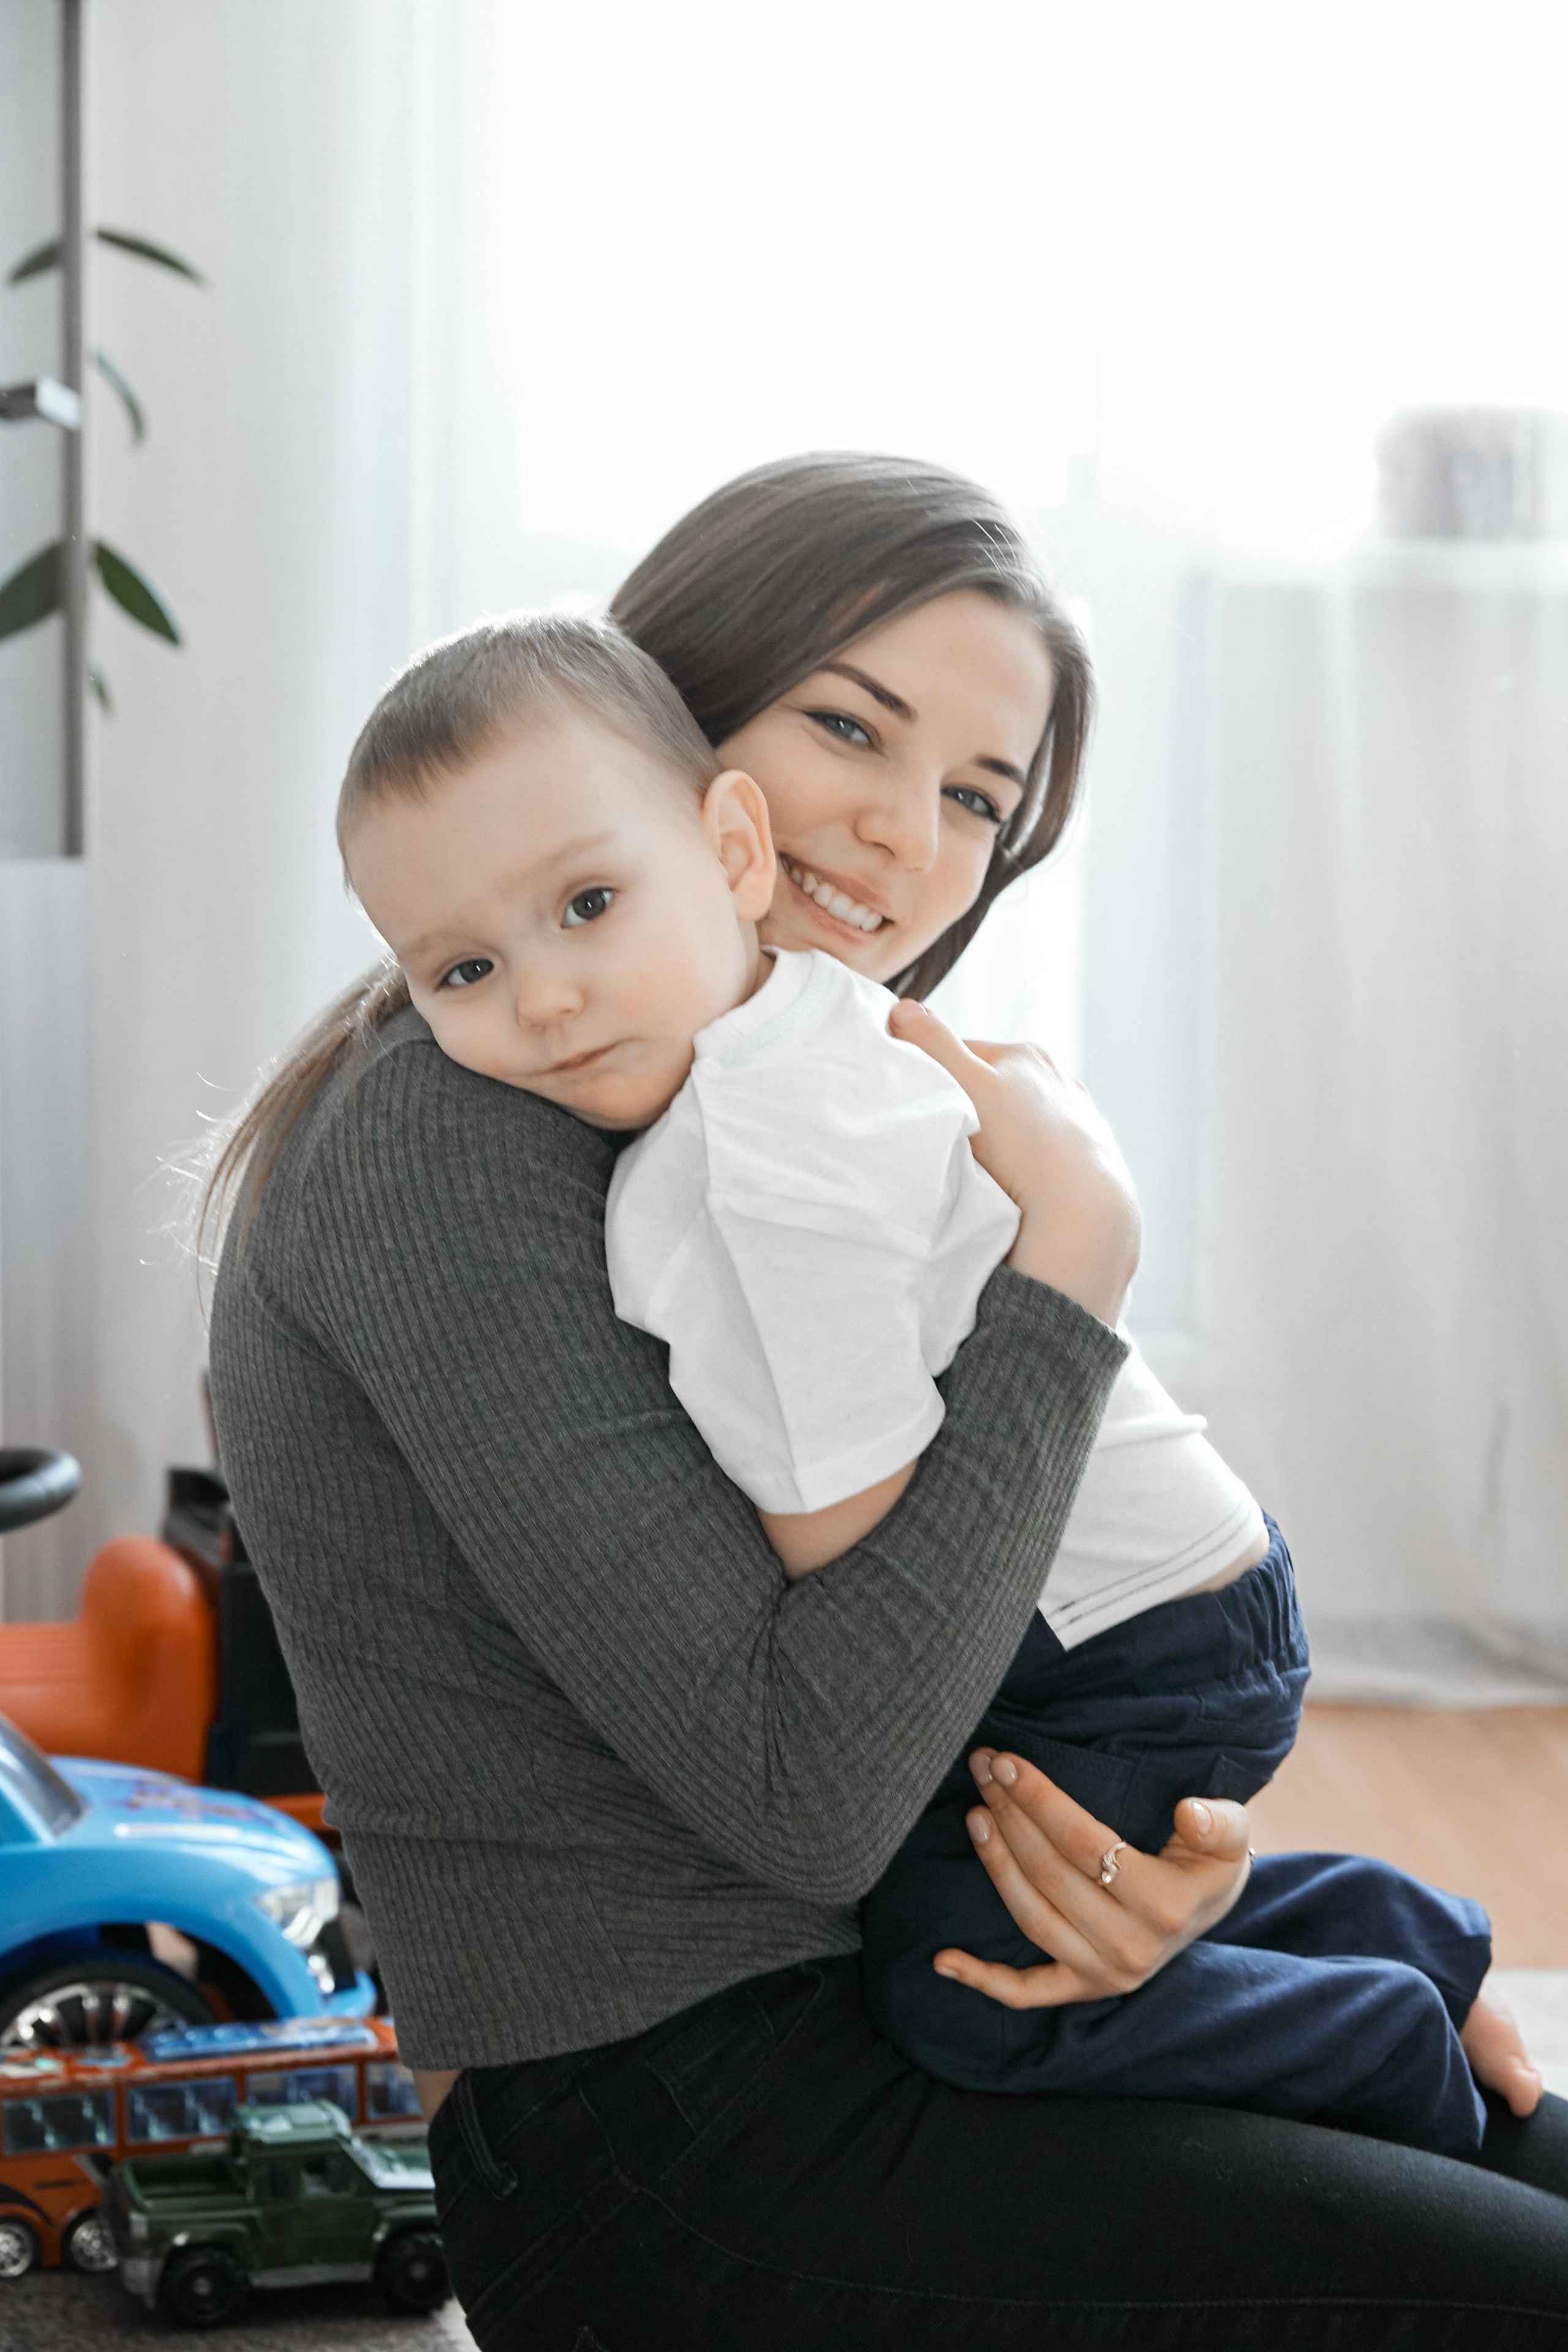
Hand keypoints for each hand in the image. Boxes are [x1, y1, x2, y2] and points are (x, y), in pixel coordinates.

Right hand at [886, 1003, 1139, 1325]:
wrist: (1083, 1208)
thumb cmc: (1021, 1144)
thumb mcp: (965, 1085)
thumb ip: (933, 1045)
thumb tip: (903, 1008)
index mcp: (1025, 1054)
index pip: (964, 1053)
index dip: (936, 1078)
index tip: (923, 1107)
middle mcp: (1058, 1078)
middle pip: (995, 1087)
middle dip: (971, 1107)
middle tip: (951, 1141)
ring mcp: (1079, 1116)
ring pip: (1023, 1119)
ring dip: (1004, 1137)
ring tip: (988, 1169)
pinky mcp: (1093, 1155)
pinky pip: (1048, 1151)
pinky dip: (1031, 1161)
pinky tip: (1021, 1182)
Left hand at [932, 1748, 1253, 2008]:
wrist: (1209, 1908)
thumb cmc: (1208, 1858)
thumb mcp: (1230, 1833)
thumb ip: (1218, 1821)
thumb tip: (1188, 1813)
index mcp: (1166, 1906)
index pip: (1085, 1845)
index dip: (1041, 1801)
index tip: (1008, 1762)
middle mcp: (1131, 1948)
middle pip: (1050, 1874)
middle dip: (1010, 1815)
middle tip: (983, 1769)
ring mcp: (1103, 1974)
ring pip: (1031, 1917)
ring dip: (995, 1864)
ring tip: (974, 1814)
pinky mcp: (1083, 1989)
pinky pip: (1027, 1992)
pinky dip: (983, 1980)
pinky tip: (942, 1960)